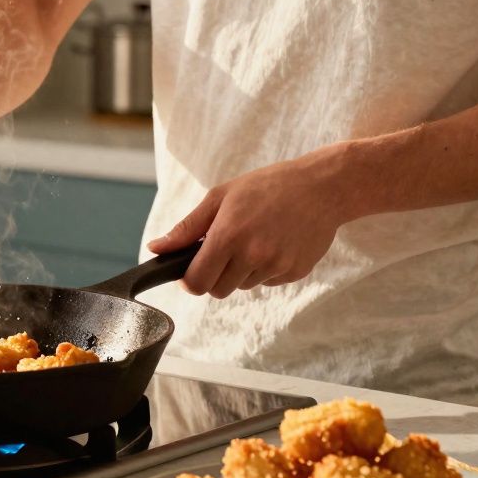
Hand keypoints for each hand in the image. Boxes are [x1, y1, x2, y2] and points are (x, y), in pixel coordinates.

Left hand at [147, 148, 354, 297]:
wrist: (322, 187)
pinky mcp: (295, 273)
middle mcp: (252, 256)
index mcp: (228, 236)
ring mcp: (276, 267)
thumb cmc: (267, 186)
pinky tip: (276, 242)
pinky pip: (269, 282)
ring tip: (256, 238)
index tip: (192, 270)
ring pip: (243, 286)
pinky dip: (266, 269)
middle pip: (218, 290)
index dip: (190, 280)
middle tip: (226, 249)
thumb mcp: (221, 197)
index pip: (196, 283)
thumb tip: (155, 248)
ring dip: (242, 271)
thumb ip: (187, 228)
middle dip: (215, 275)